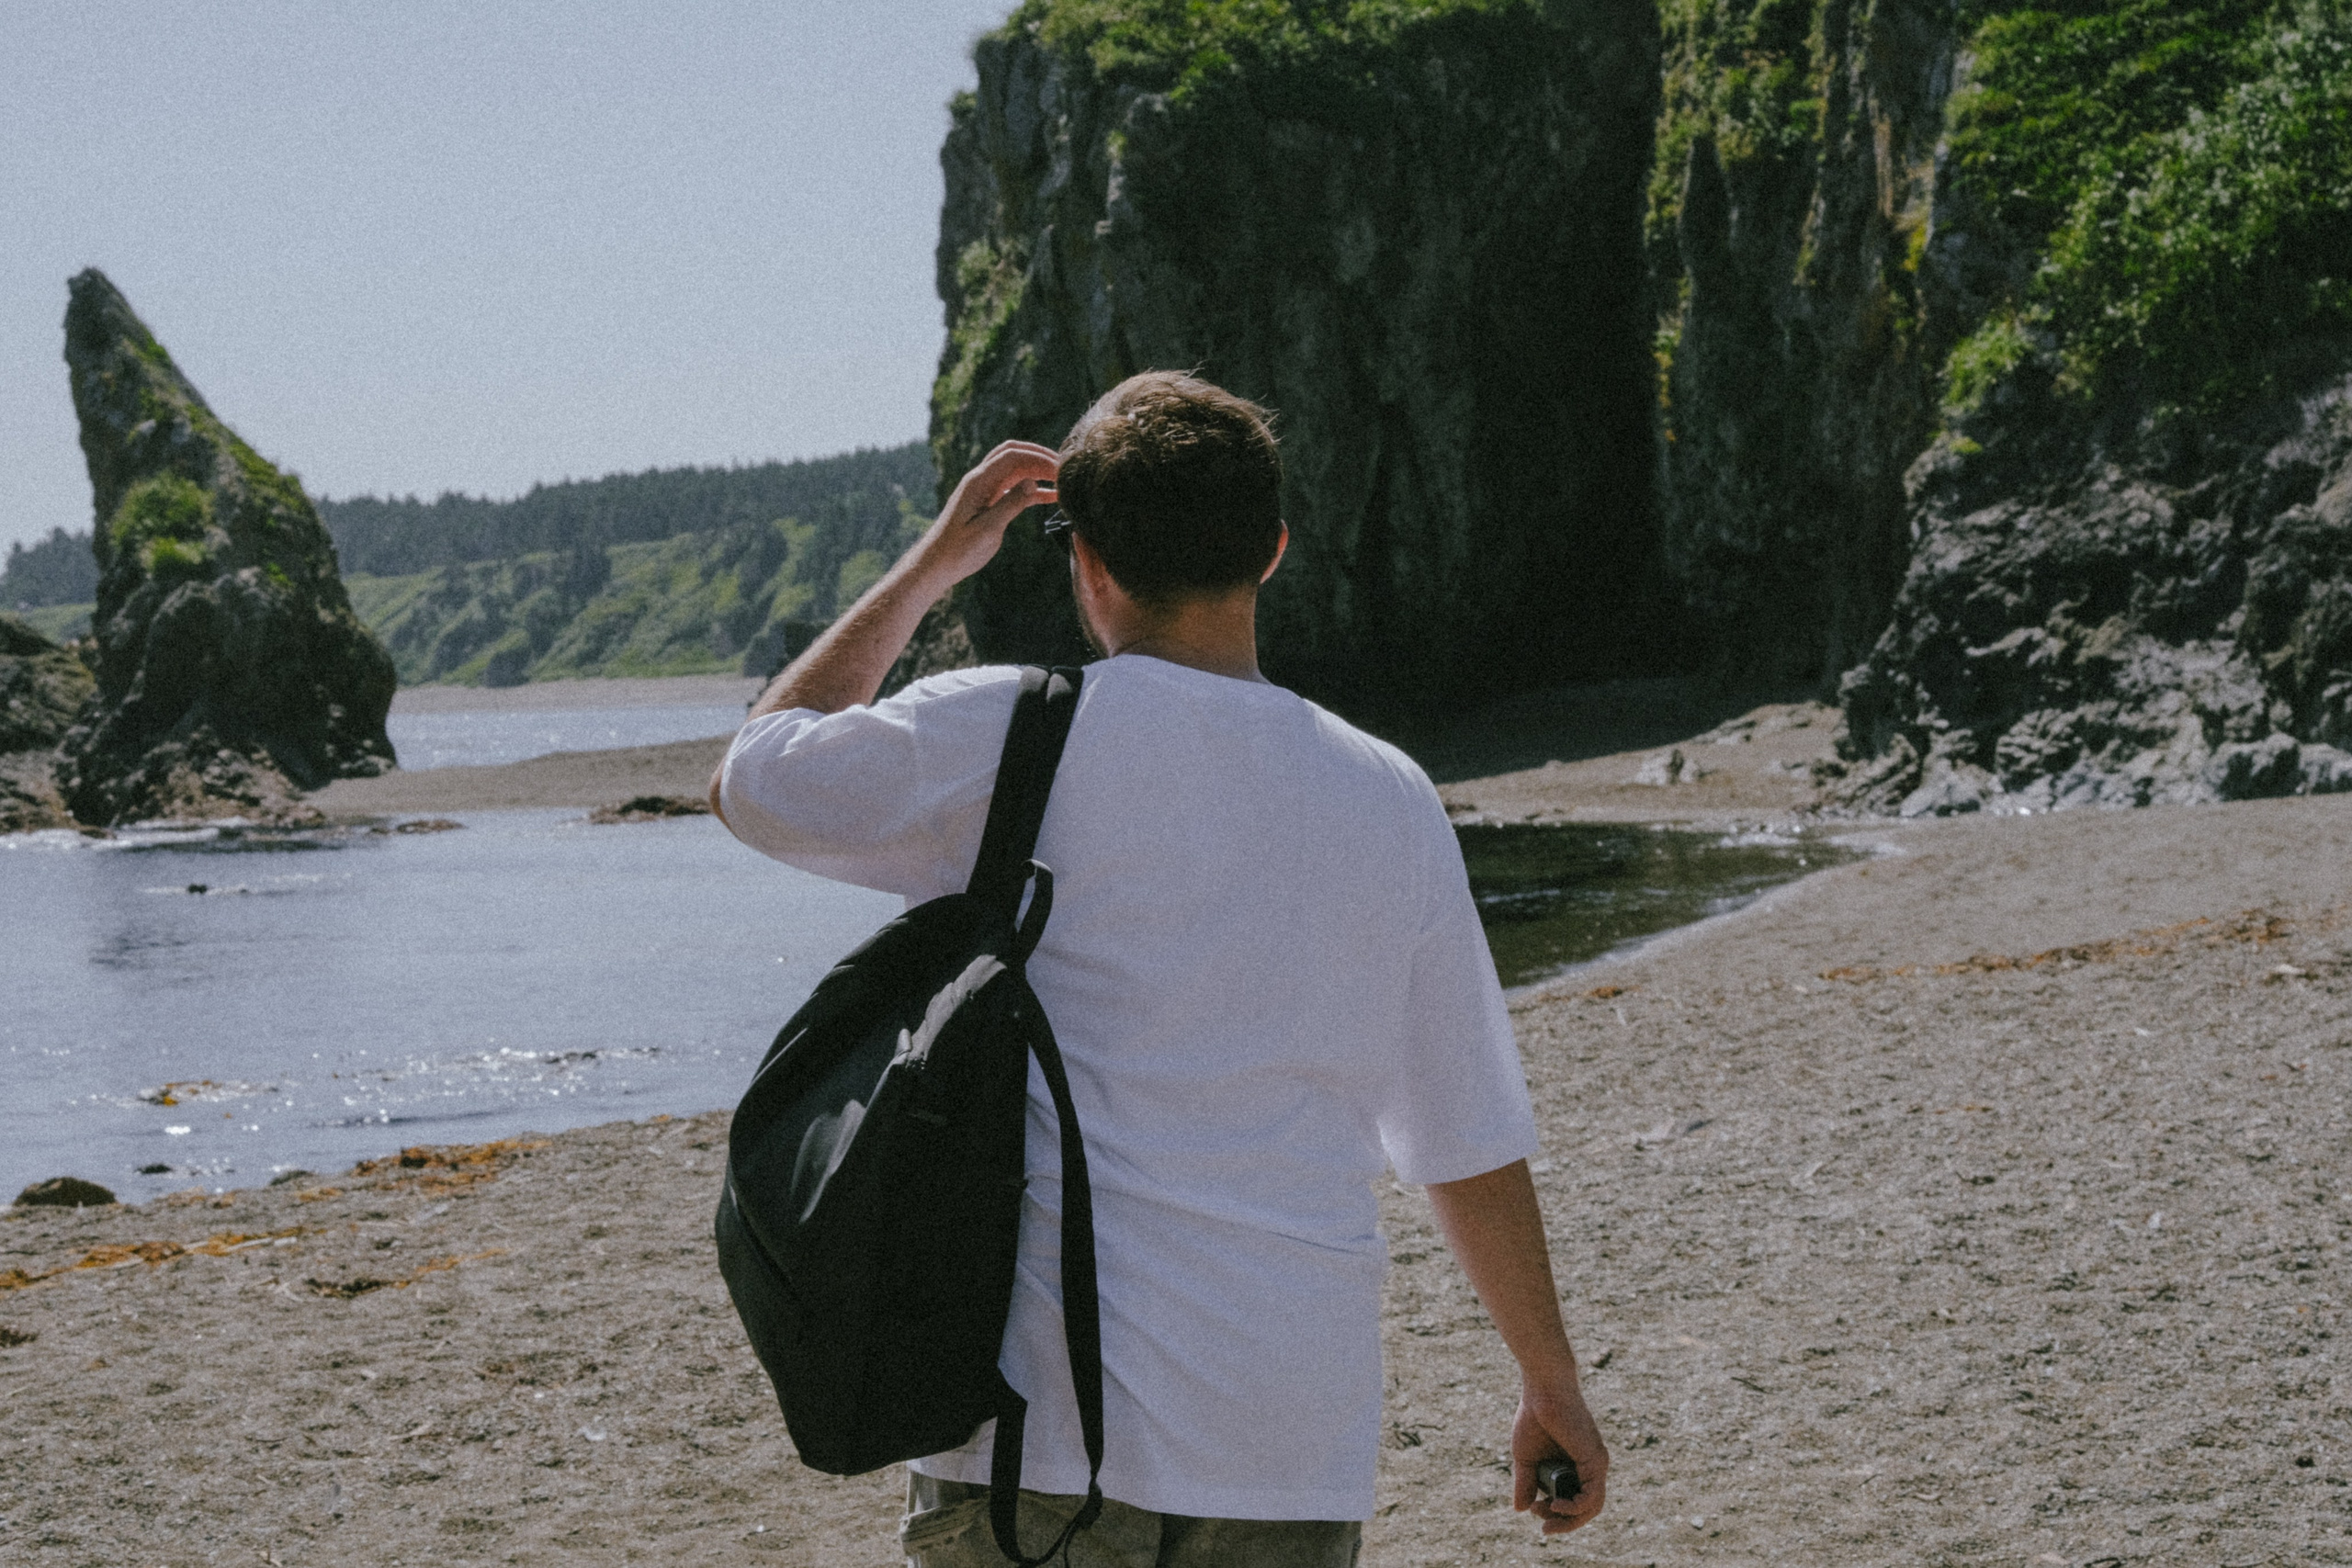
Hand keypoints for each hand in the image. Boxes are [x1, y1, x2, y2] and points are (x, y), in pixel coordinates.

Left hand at [910, 440, 1059, 589]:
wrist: (937, 563)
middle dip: (1039, 456)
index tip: (1061, 470)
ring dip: (1038, 470)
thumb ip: (1010, 504)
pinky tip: (1052, 496)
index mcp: (979, 482)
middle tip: (1065, 468)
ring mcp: (985, 489)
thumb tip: (1033, 482)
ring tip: (1062, 479)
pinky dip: (1033, 489)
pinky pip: (1013, 488)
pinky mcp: (989, 501)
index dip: (1039, 458)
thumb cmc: (958, 550)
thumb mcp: (987, 529)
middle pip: (1014, 454)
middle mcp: (981, 479)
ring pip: (1015, 469)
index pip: (1013, 456)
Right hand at [1513, 1366, 1607, 1534]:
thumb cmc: (1534, 1416)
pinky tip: (1556, 1505)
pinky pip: (1592, 1495)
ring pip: (1592, 1507)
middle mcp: (1590, 1466)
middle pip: (1586, 1508)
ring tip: (1546, 1514)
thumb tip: (1521, 1510)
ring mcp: (1595, 1463)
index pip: (1575, 1500)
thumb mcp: (1525, 1458)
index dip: (1556, 1514)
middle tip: (1543, 1526)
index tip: (1534, 1510)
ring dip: (1569, 1519)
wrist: (1542, 1390)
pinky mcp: (1595, 1459)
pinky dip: (1576, 1507)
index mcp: (1576, 1465)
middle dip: (1563, 1523)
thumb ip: (1526, 1483)